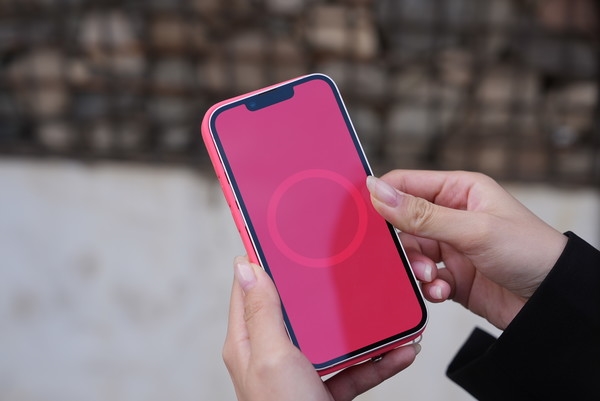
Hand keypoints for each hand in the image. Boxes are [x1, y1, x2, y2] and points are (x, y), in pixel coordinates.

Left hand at [223, 256, 420, 400]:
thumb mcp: (271, 358)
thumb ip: (262, 313)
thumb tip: (246, 267)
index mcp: (249, 340)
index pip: (249, 287)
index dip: (263, 257)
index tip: (283, 231)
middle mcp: (272, 353)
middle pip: (300, 308)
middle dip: (326, 289)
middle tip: (348, 264)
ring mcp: (300, 372)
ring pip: (334, 337)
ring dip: (363, 326)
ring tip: (389, 311)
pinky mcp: (326, 390)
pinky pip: (354, 368)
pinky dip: (378, 360)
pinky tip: (402, 350)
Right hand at [367, 170, 567, 329]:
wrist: (555, 302)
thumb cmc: (529, 251)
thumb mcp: (473, 229)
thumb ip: (421, 214)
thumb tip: (377, 191)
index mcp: (458, 190)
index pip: (406, 184)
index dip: (382, 197)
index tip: (362, 216)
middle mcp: (451, 216)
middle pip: (403, 223)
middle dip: (401, 243)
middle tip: (407, 256)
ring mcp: (451, 247)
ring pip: (410, 253)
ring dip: (415, 268)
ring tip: (430, 278)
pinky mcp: (452, 276)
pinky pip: (423, 278)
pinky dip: (427, 287)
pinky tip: (442, 292)